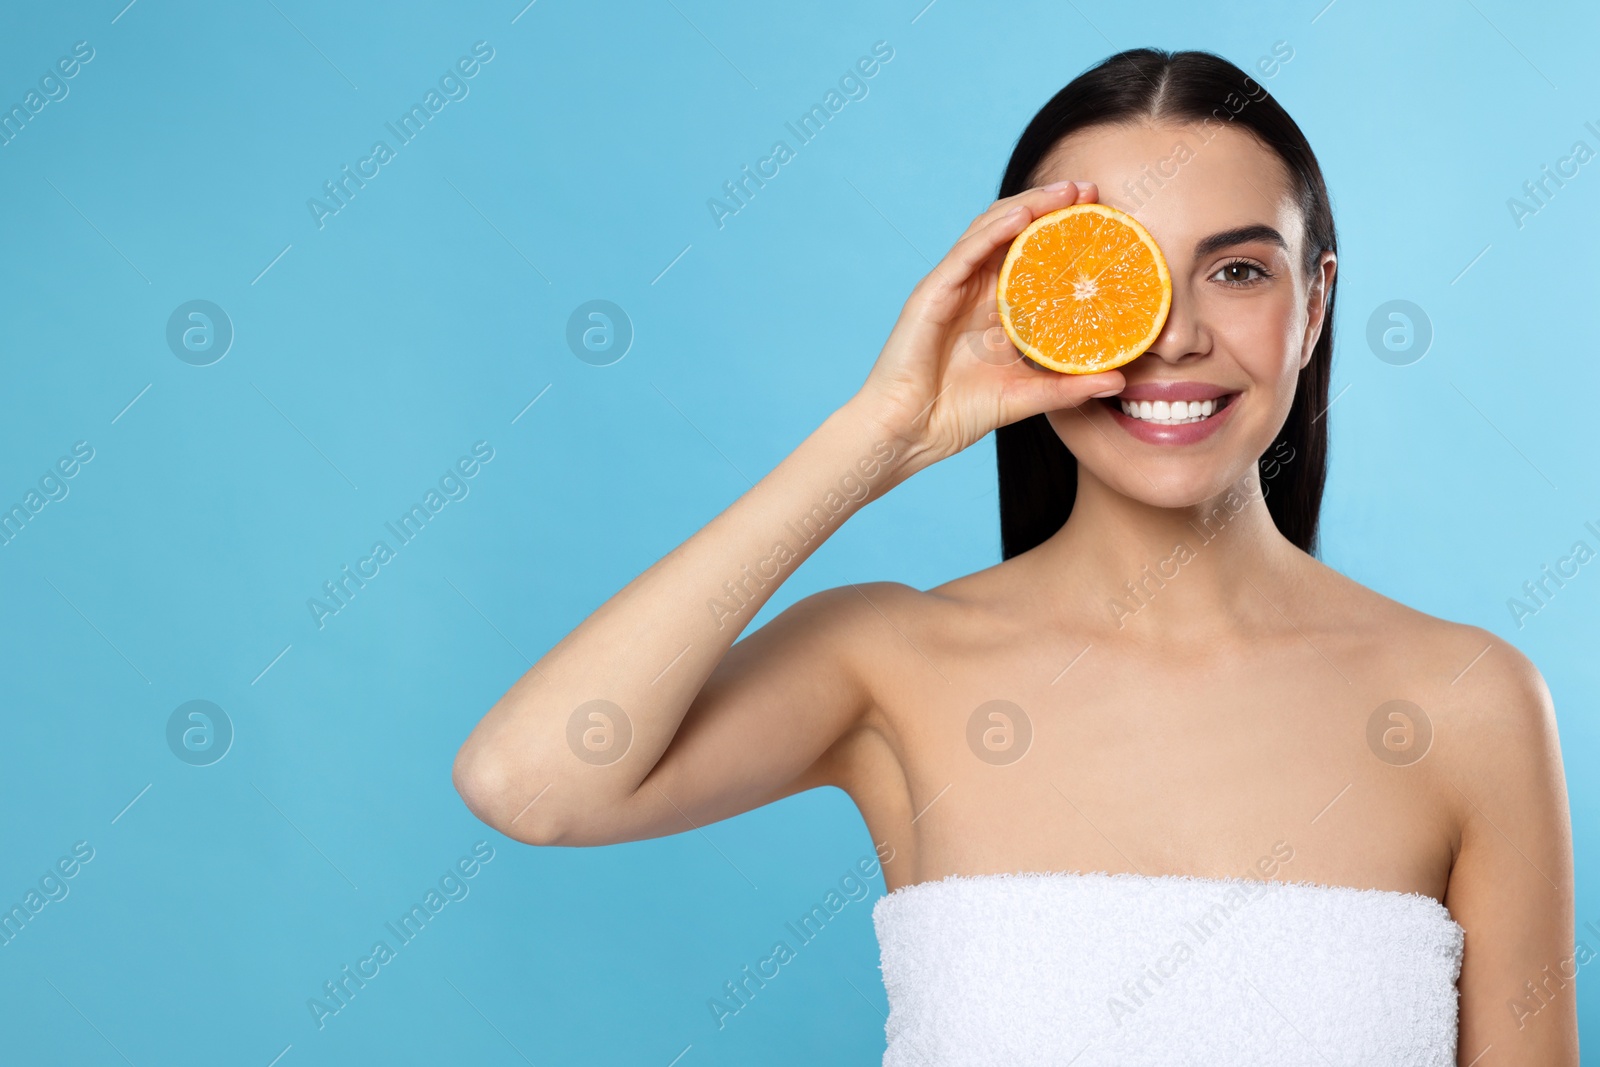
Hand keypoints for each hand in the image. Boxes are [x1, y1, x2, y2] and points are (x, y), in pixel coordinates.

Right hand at [848, 180, 1126, 473]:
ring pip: (992, 229)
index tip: (1105, 220)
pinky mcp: (933, 292)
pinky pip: (967, 251)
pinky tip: (1024, 214)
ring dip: (1030, 204)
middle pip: (1015, 232)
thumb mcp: (1026, 397)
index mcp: (995, 308)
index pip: (1034, 257)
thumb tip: (1119, 380)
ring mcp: (953, 287)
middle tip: (1091, 191)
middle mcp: (975, 289)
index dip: (1065, 235)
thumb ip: (1068, 387)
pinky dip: (995, 229)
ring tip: (1067, 193)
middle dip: (1052, 207)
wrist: (909, 432)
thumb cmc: (958, 414)